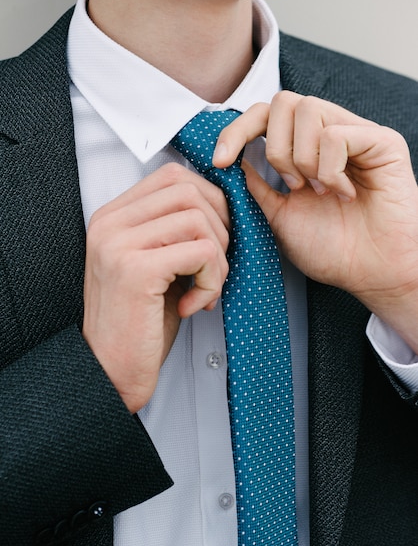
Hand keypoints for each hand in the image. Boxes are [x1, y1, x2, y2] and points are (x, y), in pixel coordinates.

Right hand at [82, 163, 229, 412]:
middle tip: (213, 267)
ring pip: (200, 220)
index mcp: (112, 217)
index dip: (208, 200)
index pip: (172, 176)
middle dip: (219, 228)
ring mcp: (119, 244)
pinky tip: (194, 305)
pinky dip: (212, 280)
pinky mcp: (137, 270)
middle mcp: (110, 223)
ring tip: (204, 289)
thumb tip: (224, 203)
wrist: (111, 369)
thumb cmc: (140, 320)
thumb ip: (174, 229)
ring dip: (218, 259)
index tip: (214, 237)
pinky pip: (203, 252)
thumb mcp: (156, 263)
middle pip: (190, 191)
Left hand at [214, 91, 417, 351]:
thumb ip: (256, 184)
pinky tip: (344, 193)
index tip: (220, 161)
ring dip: (302, 158)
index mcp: (304, 148)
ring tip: (319, 190)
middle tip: (292, 185)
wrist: (371, 274)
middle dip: (275, 148)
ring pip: (307, 109)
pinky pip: (336, 134)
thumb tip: (232, 158)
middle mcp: (329, 133)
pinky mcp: (382, 141)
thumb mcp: (278, 214)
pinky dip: (330, 169)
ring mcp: (356, 134)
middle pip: (283, 101)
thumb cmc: (332, 249)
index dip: (237, 130)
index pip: (264, 115)